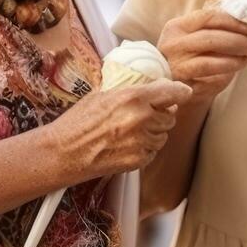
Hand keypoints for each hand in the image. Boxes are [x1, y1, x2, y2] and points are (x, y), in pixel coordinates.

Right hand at [46, 80, 191, 180]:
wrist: (63, 153)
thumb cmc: (78, 122)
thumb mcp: (101, 94)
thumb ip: (129, 90)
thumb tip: (150, 85)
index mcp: (133, 97)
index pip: (173, 92)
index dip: (180, 92)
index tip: (182, 93)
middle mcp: (141, 119)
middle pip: (170, 115)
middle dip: (162, 113)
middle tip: (146, 113)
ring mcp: (141, 142)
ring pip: (163, 135)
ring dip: (155, 132)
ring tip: (133, 130)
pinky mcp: (138, 161)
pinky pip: (153, 151)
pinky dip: (146, 148)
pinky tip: (127, 144)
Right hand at [157, 8, 246, 99]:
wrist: (180, 87)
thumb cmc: (195, 56)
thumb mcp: (196, 36)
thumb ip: (215, 27)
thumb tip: (246, 22)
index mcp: (176, 27)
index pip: (207, 17)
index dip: (232, 21)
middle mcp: (172, 46)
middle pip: (210, 38)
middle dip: (237, 40)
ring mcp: (176, 68)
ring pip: (209, 61)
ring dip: (235, 58)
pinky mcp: (185, 86)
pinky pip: (211, 78)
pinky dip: (229, 71)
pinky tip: (239, 66)